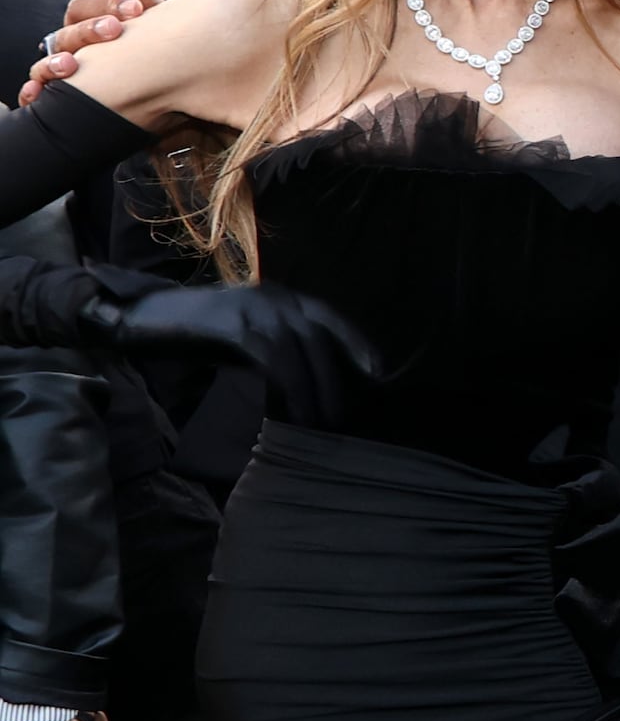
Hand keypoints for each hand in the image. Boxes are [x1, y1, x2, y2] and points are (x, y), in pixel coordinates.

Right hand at [20, 0, 154, 103]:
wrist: (171, 85)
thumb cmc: (157, 47)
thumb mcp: (153, 21)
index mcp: (88, 24)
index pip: (83, 8)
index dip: (106, 5)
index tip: (135, 9)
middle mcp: (72, 46)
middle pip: (68, 34)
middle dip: (89, 30)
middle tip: (114, 29)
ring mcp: (63, 70)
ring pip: (48, 63)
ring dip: (54, 62)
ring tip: (71, 65)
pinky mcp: (58, 95)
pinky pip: (38, 94)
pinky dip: (33, 92)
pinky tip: (37, 93)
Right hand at [72, 264, 379, 426]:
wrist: (140, 317)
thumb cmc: (193, 333)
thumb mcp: (244, 337)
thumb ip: (274, 349)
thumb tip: (308, 384)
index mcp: (280, 297)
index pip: (329, 318)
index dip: (356, 344)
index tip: (378, 373)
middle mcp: (273, 296)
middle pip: (320, 338)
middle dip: (336, 379)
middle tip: (341, 417)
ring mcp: (252, 306)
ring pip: (299, 350)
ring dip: (312, 389)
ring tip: (318, 423)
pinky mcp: (231, 323)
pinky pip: (270, 356)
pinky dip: (284, 385)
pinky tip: (287, 410)